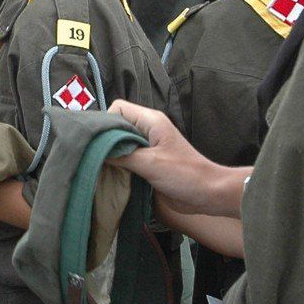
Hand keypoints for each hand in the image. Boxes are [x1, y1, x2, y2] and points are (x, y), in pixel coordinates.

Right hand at [105, 100, 233, 214]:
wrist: (207, 194)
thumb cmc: (185, 174)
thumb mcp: (149, 163)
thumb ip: (121, 155)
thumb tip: (96, 152)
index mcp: (150, 121)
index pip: (117, 109)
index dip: (105, 123)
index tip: (98, 142)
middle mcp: (147, 130)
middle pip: (116, 126)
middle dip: (105, 141)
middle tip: (95, 157)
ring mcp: (148, 147)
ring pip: (119, 144)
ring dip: (111, 156)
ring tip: (102, 168)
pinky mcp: (148, 162)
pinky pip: (126, 159)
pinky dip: (118, 166)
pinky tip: (112, 176)